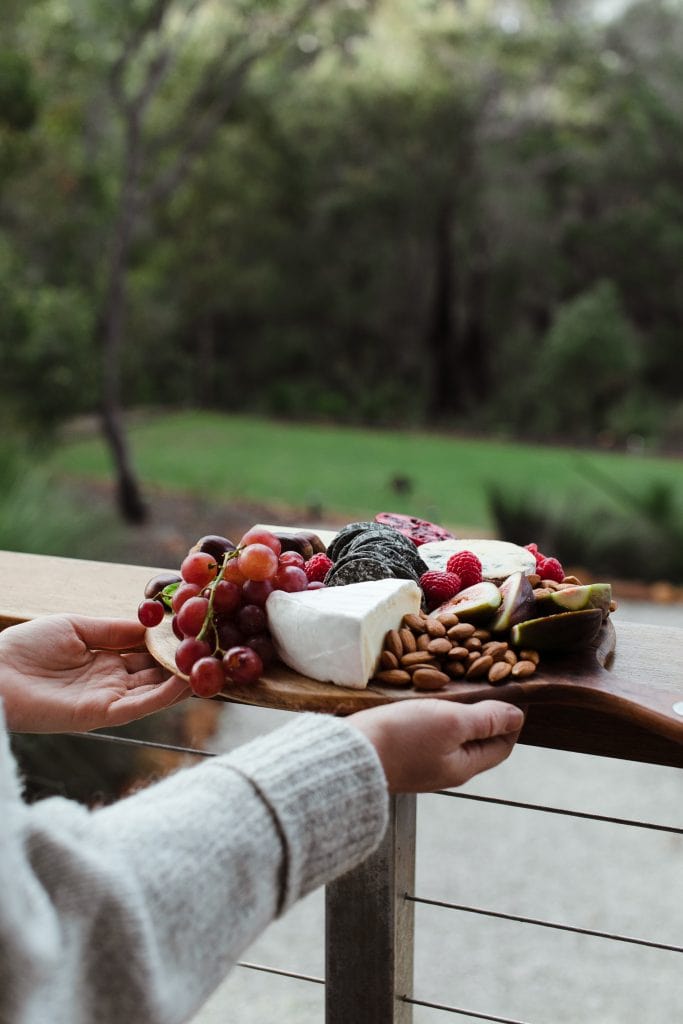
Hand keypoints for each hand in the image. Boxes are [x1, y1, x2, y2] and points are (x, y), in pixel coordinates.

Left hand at [0, 615, 189, 732]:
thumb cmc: (26, 646)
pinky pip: (138, 706)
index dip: (168, 645)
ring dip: (179, 681)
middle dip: (181, 664)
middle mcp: (109, 680)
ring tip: (208, 667)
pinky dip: (162, 697)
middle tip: (212, 652)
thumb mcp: (76, 626)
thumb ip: (113, 629)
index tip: (194, 633)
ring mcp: (106, 698)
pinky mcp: (100, 715)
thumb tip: (150, 625)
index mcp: (103, 658)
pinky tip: (183, 683)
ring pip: (153, 691)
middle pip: (154, 673)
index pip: (144, 653)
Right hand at [349, 698, 523, 792]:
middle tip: (486, 684)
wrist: (350, 754)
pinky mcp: (400, 755)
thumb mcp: (451, 722)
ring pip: (450, 737)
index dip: (511, 721)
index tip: (514, 694)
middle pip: (477, 742)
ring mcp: (420, 764)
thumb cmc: (402, 738)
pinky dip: (435, 717)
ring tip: (457, 688)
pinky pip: (427, 735)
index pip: (502, 746)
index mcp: (464, 766)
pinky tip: (425, 702)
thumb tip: (517, 716)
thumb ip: (485, 719)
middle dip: (485, 716)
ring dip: (458, 714)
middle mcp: (444, 769)